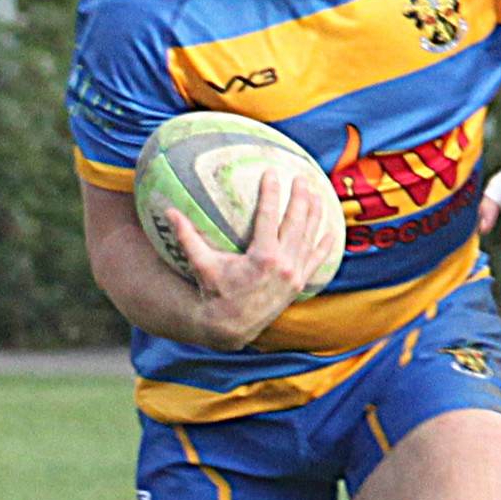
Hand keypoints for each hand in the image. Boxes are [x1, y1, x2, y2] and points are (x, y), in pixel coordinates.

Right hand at [163, 163, 340, 346]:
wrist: (230, 327)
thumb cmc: (214, 294)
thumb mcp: (201, 265)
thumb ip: (187, 237)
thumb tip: (168, 211)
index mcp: (263, 257)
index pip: (270, 216)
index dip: (271, 192)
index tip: (272, 172)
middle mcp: (283, 265)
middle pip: (297, 222)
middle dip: (300, 197)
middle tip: (302, 177)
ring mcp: (294, 275)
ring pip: (309, 238)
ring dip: (315, 214)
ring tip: (318, 193)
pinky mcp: (298, 285)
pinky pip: (316, 261)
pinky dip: (324, 246)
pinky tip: (332, 232)